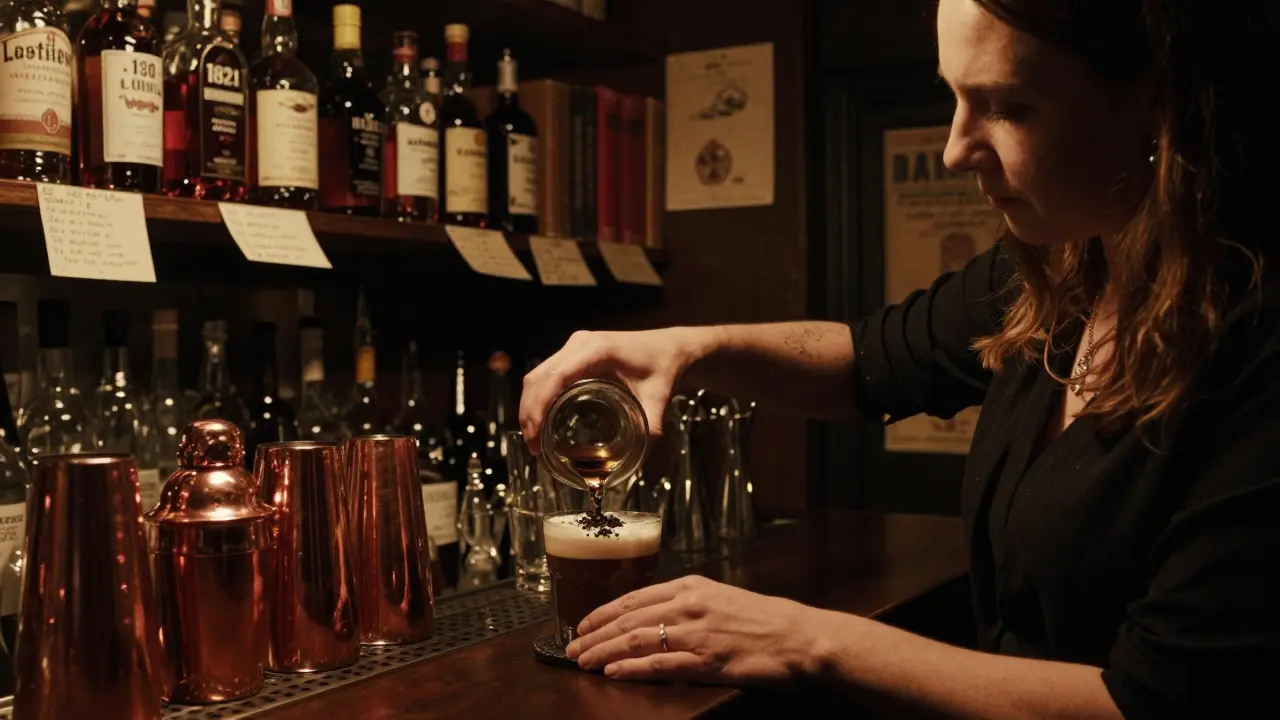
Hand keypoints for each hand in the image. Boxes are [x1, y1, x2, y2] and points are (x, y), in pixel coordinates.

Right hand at [519, 328, 704, 454]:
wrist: (671, 347)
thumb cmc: (663, 366)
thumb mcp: (658, 397)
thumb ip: (650, 427)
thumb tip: (641, 462)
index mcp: (596, 350)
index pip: (554, 377)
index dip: (538, 407)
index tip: (535, 436)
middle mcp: (579, 344)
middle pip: (538, 376)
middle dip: (529, 412)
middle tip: (533, 446)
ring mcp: (575, 346)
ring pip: (538, 374)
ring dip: (530, 405)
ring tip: (534, 438)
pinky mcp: (575, 353)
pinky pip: (548, 373)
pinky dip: (539, 396)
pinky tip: (541, 420)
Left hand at [565, 575, 821, 683]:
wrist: (799, 637)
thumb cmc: (763, 620)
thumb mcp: (720, 597)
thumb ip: (687, 603)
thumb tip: (652, 614)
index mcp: (691, 587)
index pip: (634, 597)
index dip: (602, 612)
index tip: (581, 624)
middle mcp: (689, 605)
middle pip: (628, 619)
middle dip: (594, 633)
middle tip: (571, 647)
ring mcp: (697, 633)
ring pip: (636, 640)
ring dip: (604, 650)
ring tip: (583, 660)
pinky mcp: (707, 661)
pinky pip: (660, 665)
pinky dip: (631, 668)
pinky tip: (613, 672)